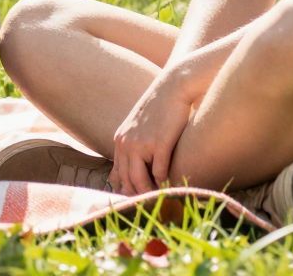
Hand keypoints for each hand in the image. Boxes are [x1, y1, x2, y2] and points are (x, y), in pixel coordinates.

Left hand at [110, 70, 196, 195]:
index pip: (117, 177)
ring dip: (151, 193)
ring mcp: (141, 145)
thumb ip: (136, 146)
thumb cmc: (161, 108)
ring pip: (140, 182)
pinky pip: (159, 173)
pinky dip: (165, 182)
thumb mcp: (141, 127)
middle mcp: (126, 144)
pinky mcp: (159, 144)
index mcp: (120, 141)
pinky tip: (172, 184)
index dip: (127, 192)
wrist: (174, 87)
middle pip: (127, 182)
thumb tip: (140, 171)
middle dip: (138, 196)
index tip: (139, 200)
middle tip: (151, 205)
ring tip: (161, 199)